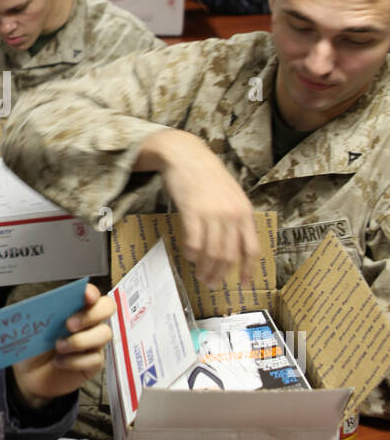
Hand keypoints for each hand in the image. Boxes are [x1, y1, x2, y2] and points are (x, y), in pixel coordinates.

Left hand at [12, 283, 112, 410]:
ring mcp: (94, 342)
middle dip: (90, 314)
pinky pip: (94, 359)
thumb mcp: (34, 326)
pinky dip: (74, 360)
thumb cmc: (33, 345)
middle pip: (107, 308)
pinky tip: (59, 361)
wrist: (28, 374)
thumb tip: (49, 302)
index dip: (91, 292)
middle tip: (69, 324)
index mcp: (74, 307)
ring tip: (59, 346)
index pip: (91, 294)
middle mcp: (89, 322)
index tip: (85, 296)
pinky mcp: (94, 363)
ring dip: (80, 340)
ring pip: (104, 334)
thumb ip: (43, 312)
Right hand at [139, 129, 260, 286]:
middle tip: (212, 284)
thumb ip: (237, 218)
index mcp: (245, 212)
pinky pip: (194, 242)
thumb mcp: (232, 195)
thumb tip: (237, 246)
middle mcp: (232, 215)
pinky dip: (191, 253)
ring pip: (212, 253)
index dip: (248, 270)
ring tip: (200, 275)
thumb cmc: (208, 175)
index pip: (251, 248)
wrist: (187, 155)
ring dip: (205, 268)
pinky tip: (189, 256)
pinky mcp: (192, 211)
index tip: (244, 284)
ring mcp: (212, 213)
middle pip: (229, 256)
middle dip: (221, 274)